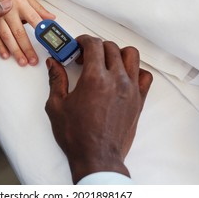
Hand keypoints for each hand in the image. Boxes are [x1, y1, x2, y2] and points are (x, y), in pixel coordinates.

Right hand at [0, 0, 54, 65]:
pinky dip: (0, 46)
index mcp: (20, 3)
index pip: (34, 19)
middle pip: (19, 32)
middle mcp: (8, 9)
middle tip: (33, 60)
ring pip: (7, 37)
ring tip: (22, 61)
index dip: (41, 32)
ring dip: (15, 51)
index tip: (47, 42)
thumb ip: (38, 8)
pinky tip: (6, 55)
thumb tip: (52, 18)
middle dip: (27, 48)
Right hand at [45, 35, 152, 183]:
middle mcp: (116, 80)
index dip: (83, 40)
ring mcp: (131, 89)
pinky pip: (145, 75)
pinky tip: (123, 77)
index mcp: (95, 79)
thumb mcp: (57, 105)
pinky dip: (135, 70)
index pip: (94, 44)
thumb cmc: (77, 135)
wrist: (97, 157)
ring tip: (105, 63)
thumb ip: (56, 79)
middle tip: (85, 58)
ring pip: (131, 55)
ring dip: (116, 54)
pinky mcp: (139, 100)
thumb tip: (53, 63)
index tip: (77, 45)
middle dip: (95, 47)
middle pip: (110, 47)